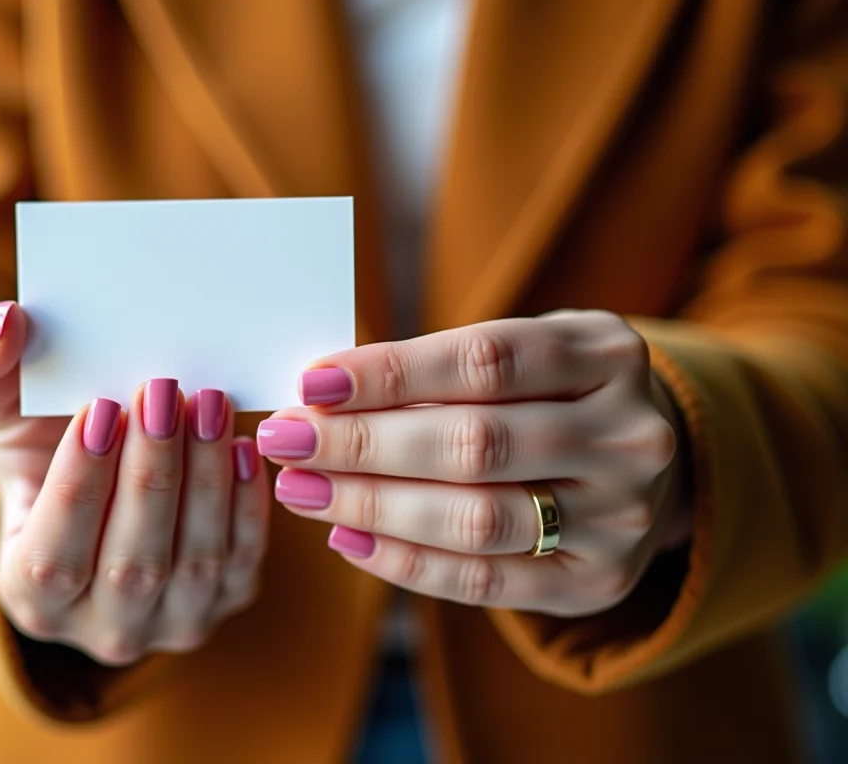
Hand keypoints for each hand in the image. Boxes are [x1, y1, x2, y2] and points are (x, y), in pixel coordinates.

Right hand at [0, 301, 269, 664]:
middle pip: (132, 564)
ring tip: (209, 403)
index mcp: (29, 595)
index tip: (98, 411)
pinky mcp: (227, 598)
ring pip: (194, 563)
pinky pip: (243, 561)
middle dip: (150, 475)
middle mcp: (101, 629)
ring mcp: (170, 622)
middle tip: (163, 391)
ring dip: (205, 480)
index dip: (77, 488)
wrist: (102, 468)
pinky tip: (242, 445)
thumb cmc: (39, 439)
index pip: (53, 559)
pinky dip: (247, 505)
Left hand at [258, 310, 688, 617]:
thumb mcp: (523, 352)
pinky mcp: (598, 582)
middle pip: (475, 444)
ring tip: (301, 489)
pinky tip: (346, 539)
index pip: (484, 362)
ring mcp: (622, 517)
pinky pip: (484, 581)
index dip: (391, 373)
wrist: (647, 462)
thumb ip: (439, 367)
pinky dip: (405, 563)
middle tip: (286, 440)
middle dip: (363, 444)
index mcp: (606, 356)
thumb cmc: (552, 392)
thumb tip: (320, 393)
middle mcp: (628, 437)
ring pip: (475, 518)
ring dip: (371, 506)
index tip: (311, 383)